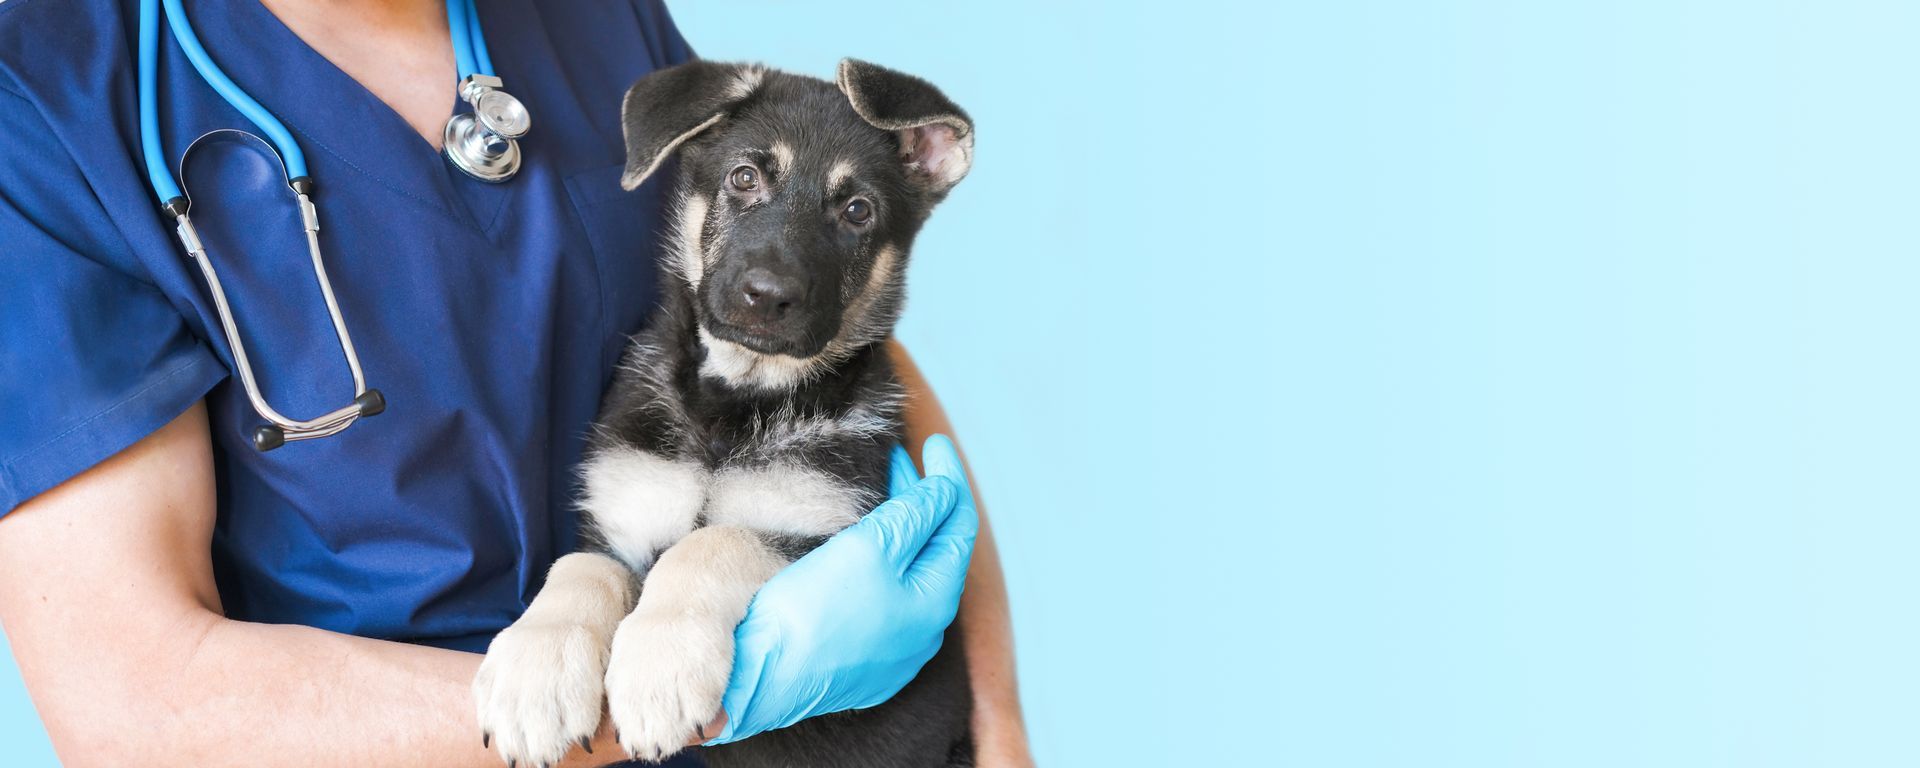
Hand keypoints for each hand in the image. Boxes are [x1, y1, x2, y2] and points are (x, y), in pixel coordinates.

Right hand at [705, 434, 979, 743]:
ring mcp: (891, 651)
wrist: (757, 675)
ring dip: (901, 531)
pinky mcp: (859, 659)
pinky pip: (884, 600)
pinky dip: (881, 562)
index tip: (933, 443)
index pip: (957, 527)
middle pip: (933, 551)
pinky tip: (862, 546)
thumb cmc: (814, 611)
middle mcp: (922, 633)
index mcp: (935, 604)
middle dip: (921, 501)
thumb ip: (915, 516)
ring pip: (908, 576)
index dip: (948, 480)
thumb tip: (944, 491)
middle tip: (901, 460)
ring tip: (884, 493)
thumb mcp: (871, 548)